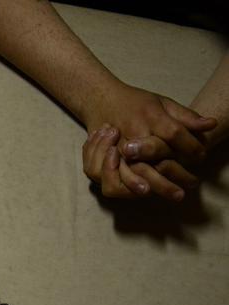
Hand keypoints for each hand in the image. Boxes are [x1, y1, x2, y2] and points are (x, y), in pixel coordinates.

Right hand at [81, 85, 215, 200]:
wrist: (101, 100)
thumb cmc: (136, 103)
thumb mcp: (162, 103)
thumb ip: (186, 116)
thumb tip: (212, 124)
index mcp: (149, 116)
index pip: (174, 133)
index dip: (191, 146)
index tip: (201, 156)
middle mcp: (133, 134)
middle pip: (153, 157)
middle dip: (173, 174)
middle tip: (190, 186)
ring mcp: (118, 148)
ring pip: (135, 172)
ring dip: (154, 185)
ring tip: (173, 194)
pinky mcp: (108, 159)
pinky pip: (117, 178)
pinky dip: (130, 187)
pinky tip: (146, 192)